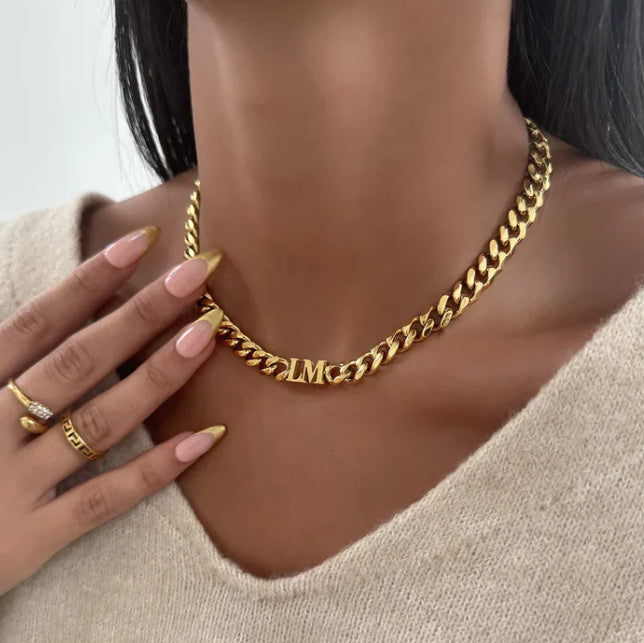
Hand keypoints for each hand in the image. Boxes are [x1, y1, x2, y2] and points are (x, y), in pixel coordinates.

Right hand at [0, 226, 225, 594]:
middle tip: (196, 274)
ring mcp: (11, 484)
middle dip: (140, 314)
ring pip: (97, 422)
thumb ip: (3, 358)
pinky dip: (154, 470)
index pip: (39, 321)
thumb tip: (56, 311)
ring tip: (206, 336)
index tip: (141, 242)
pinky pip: (102, 500)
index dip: (90, 279)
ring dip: (155, 377)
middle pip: (78, 361)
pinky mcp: (29, 539)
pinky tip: (207, 437)